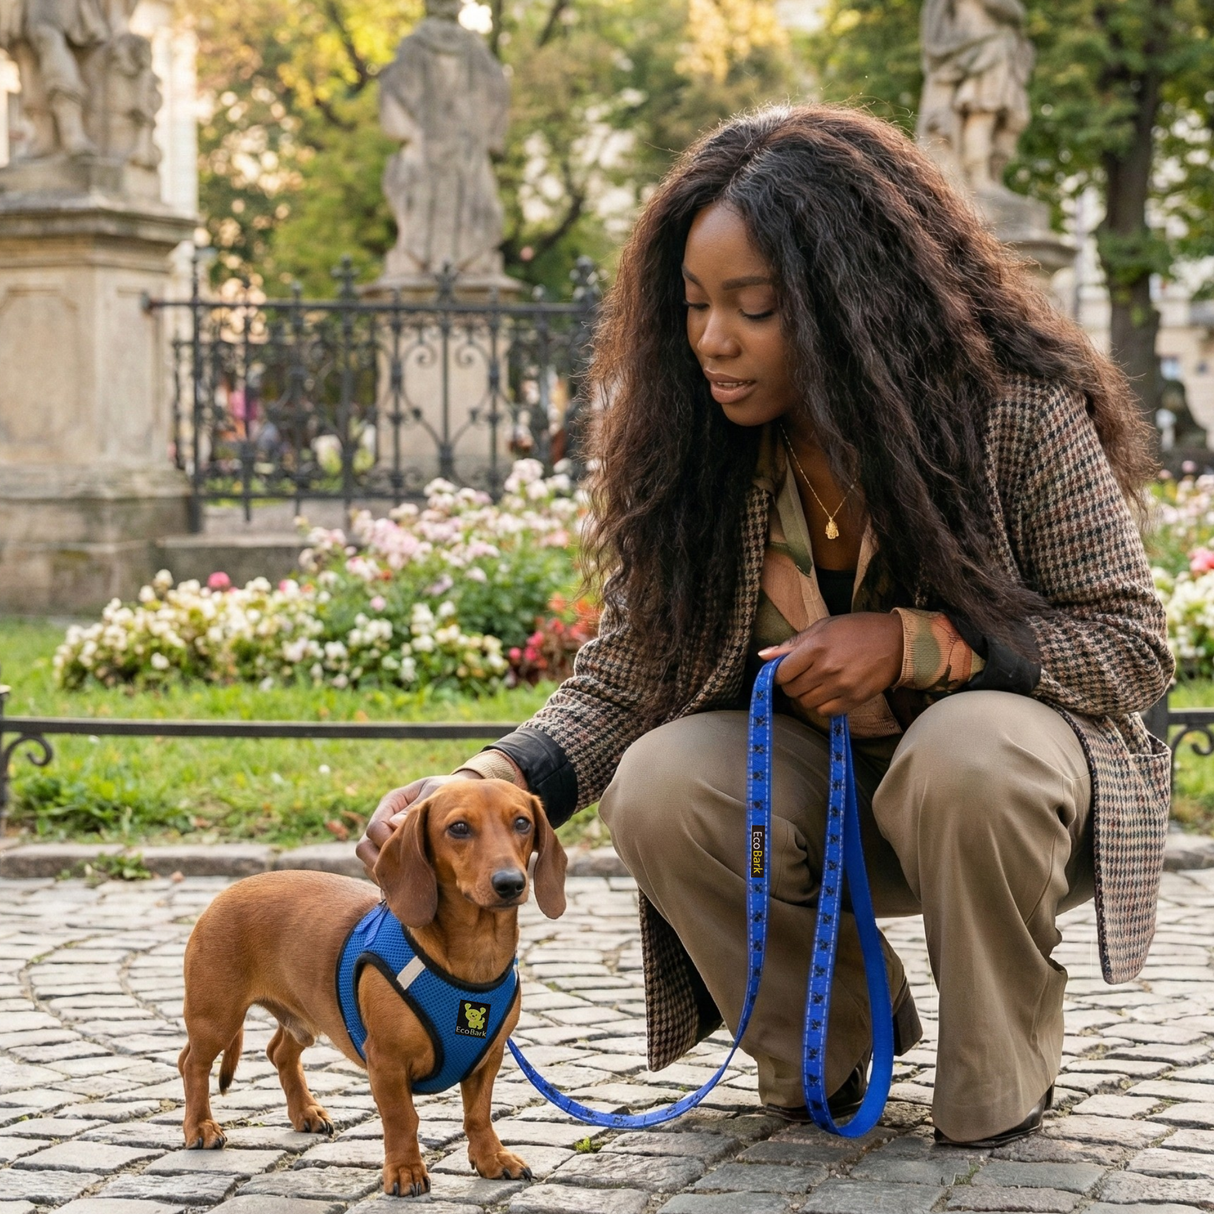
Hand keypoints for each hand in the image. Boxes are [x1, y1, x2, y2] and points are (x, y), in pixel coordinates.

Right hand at [355, 773, 481, 879]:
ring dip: (385, 874)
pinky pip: (383, 871)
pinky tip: (411, 885)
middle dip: (382, 863)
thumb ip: (416, 807)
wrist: (458, 797)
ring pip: (369, 863)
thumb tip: (395, 823)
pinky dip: (392, 880)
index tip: (412, 852)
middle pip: (364, 848)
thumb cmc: (446, 793)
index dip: (389, 843)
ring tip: (409, 882)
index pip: (375, 828)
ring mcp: (385, 837)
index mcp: (391, 802)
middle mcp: (383, 820)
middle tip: (408, 873)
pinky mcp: (394, 852)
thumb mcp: (434, 793)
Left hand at [758, 612, 903, 717]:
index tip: (787, 670)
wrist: (896, 642)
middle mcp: (827, 668)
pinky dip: (823, 705)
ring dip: (807, 696)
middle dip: (793, 684)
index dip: (780, 674)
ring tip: (818, 683)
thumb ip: (792, 643)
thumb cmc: (857, 630)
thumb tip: (763, 656)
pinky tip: (830, 692)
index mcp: (816, 647)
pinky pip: (825, 712)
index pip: (781, 673)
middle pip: (792, 690)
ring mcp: (841, 686)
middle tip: (804, 675)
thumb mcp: (823, 627)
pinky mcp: (854, 699)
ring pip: (806, 703)